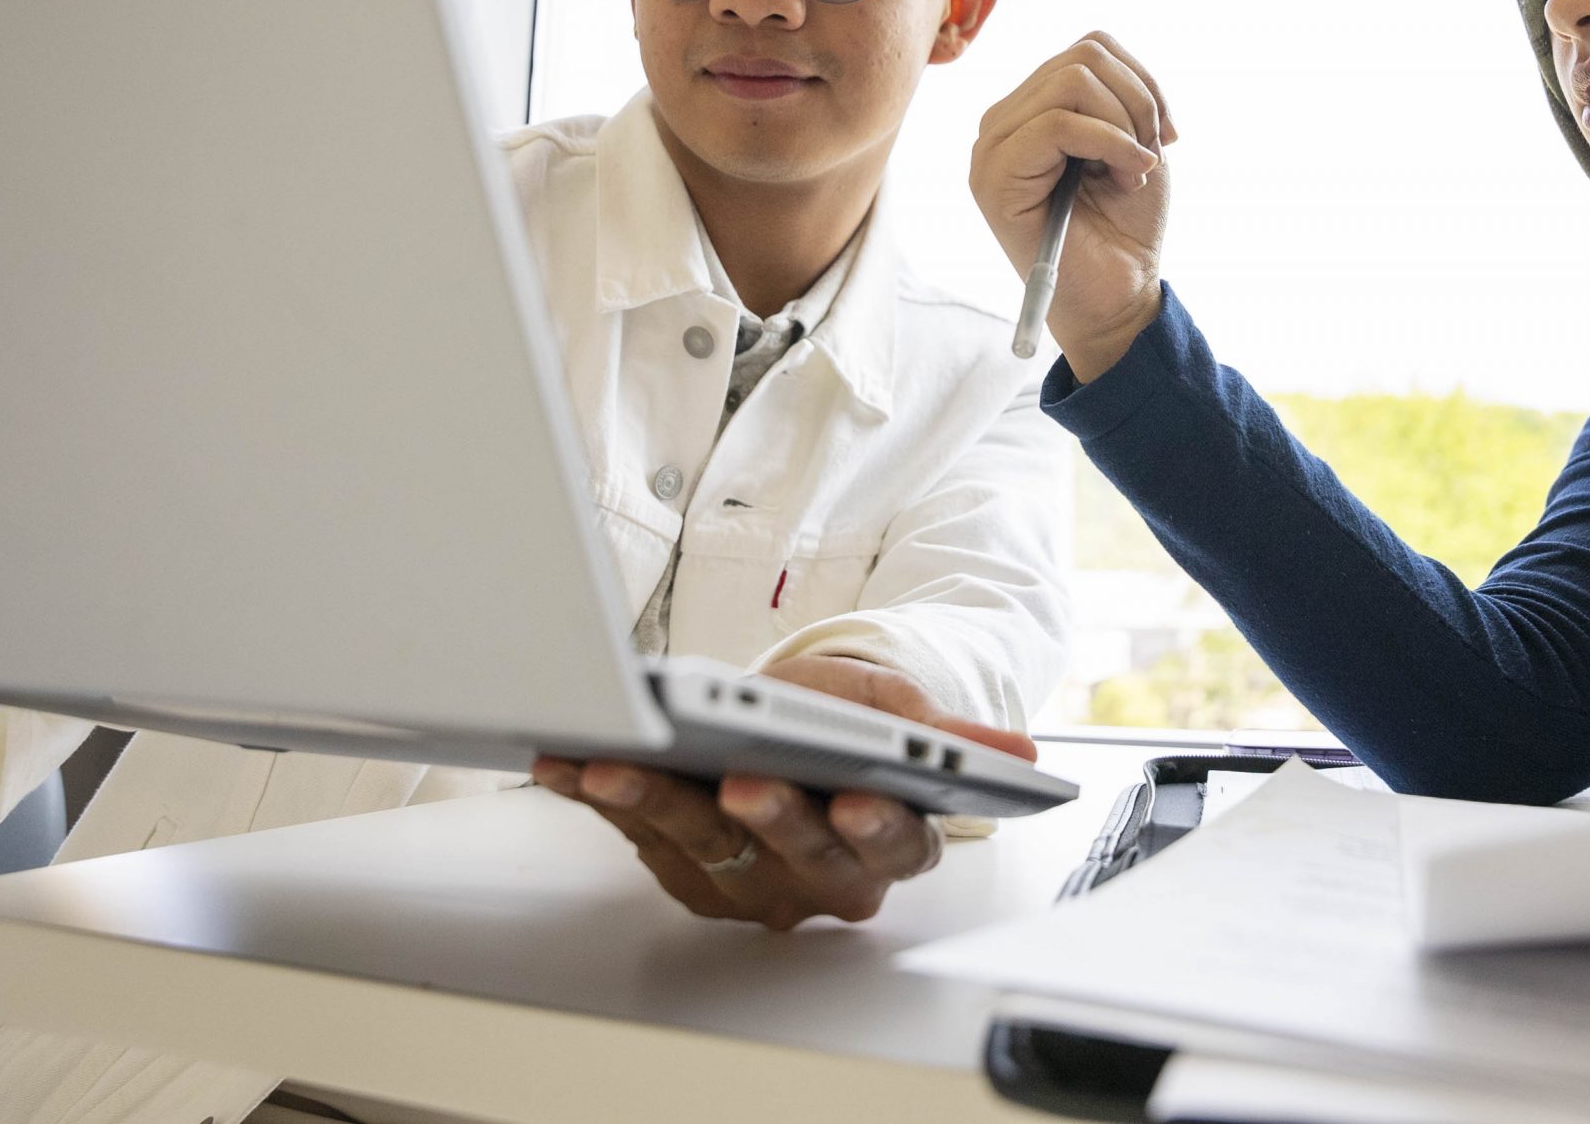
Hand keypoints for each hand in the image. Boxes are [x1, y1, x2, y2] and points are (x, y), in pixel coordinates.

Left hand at [532, 654, 1037, 930]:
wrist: (776, 718)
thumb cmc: (842, 714)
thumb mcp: (892, 705)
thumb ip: (944, 732)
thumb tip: (1016, 755)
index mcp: (892, 841)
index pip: (896, 846)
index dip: (876, 826)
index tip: (855, 799)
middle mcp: (824, 879)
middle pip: (799, 858)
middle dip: (767, 817)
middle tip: (740, 779)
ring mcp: (753, 883)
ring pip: (711, 850)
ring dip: (659, 806)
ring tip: (622, 762)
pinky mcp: (687, 875)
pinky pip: (642, 839)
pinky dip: (606, 796)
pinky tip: (573, 761)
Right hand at [970, 31, 1178, 379]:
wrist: (1116, 300)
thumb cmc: (1124, 229)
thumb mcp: (1133, 144)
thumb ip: (1116, 94)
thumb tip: (1105, 54)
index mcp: (1033, 110)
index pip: (1090, 48)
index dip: (1142, 81)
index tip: (1166, 135)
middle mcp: (1004, 122)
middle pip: (1082, 57)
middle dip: (1137, 102)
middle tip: (1152, 156)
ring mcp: (992, 148)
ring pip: (1071, 81)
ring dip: (1125, 125)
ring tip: (1134, 173)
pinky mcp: (993, 177)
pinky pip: (1059, 124)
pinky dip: (1111, 144)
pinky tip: (1127, 178)